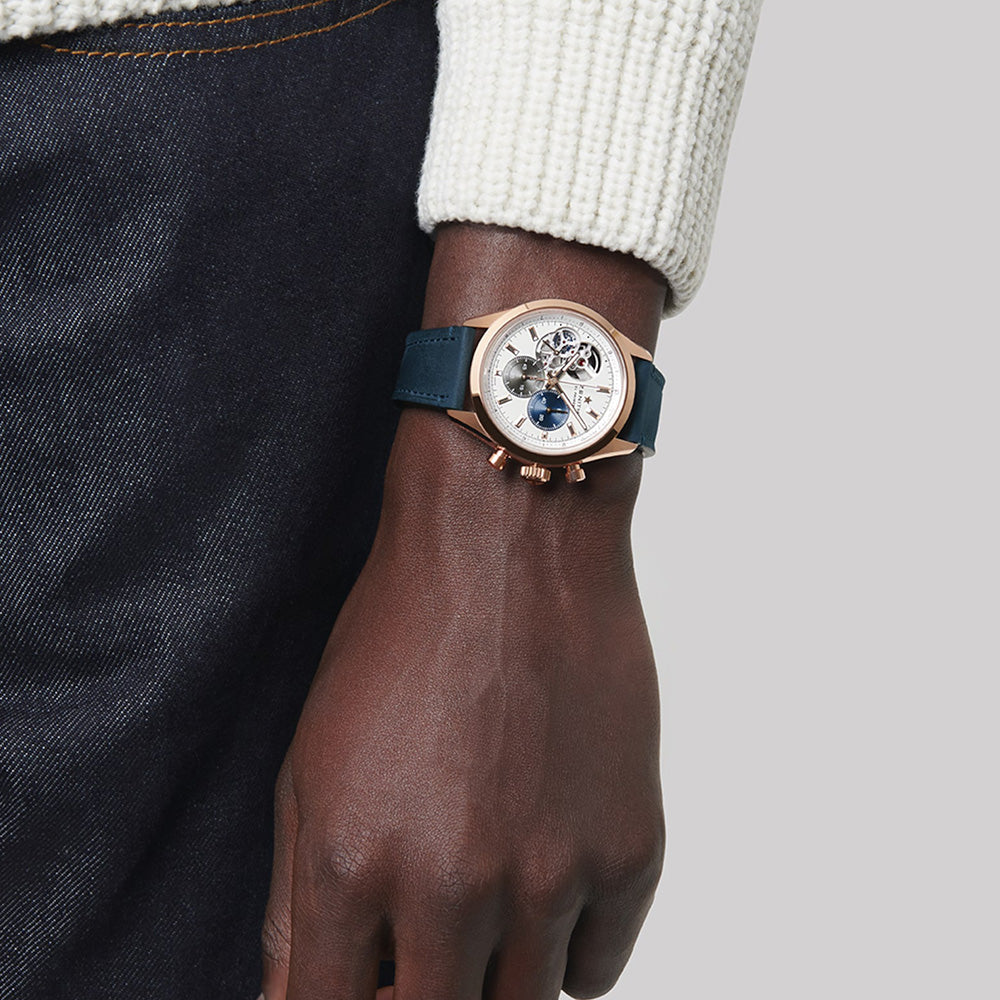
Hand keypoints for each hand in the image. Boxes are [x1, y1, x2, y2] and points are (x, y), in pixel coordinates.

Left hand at [260, 409, 664, 999]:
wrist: (511, 543)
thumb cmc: (403, 634)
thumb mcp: (311, 760)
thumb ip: (299, 903)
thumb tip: (304, 995)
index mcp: (353, 866)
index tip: (361, 982)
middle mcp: (454, 888)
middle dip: (416, 999)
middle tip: (419, 947)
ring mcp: (553, 875)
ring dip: (493, 975)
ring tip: (483, 899)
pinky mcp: (631, 849)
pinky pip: (597, 969)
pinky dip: (566, 949)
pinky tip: (545, 883)